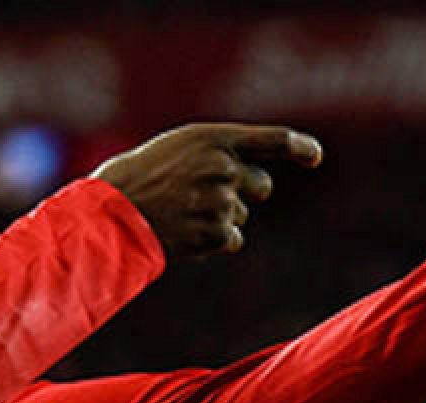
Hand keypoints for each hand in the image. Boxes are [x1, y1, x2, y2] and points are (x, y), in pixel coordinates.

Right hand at [94, 123, 322, 260]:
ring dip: (221, 218)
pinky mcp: (215, 233)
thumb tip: (260, 183)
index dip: (299, 147)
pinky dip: (214, 241)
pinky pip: (233, 240)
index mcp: (213, 138)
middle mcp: (222, 167)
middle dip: (244, 193)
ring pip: (242, 216)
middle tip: (206, 195)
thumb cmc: (140, 178)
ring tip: (181, 214)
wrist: (112, 213)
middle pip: (262, 186)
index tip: (314, 156)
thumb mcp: (178, 149)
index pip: (272, 139)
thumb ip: (218, 154)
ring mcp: (220, 201)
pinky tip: (186, 234)